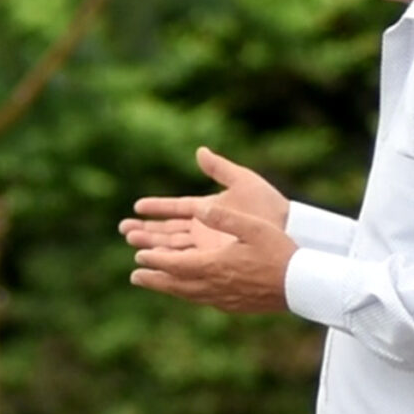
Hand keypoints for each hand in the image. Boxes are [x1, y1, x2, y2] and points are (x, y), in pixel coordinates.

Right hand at [120, 146, 291, 250]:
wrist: (290, 233)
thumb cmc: (269, 207)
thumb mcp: (244, 182)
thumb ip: (220, 169)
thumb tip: (200, 151)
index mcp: (209, 210)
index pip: (176, 208)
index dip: (156, 207)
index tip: (137, 206)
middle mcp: (205, 230)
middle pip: (169, 231)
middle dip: (146, 230)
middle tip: (123, 230)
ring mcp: (209, 247)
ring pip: (173, 247)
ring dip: (152, 244)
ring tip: (131, 242)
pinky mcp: (214, 261)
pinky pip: (186, 262)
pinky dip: (169, 261)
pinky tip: (154, 262)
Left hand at [128, 199, 298, 314]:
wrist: (303, 285)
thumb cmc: (280, 252)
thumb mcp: (253, 228)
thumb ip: (225, 218)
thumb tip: (199, 209)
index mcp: (215, 266)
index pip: (176, 264)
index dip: (155, 260)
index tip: (139, 256)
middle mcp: (214, 286)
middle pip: (175, 284)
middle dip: (153, 279)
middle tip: (134, 276)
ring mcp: (223, 299)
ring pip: (187, 295)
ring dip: (167, 289)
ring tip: (153, 284)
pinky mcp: (233, 306)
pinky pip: (202, 300)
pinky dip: (187, 295)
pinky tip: (187, 292)